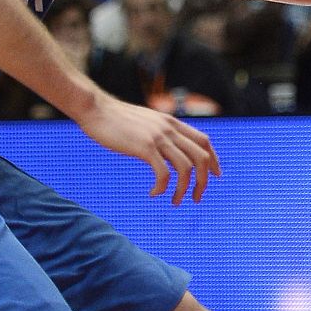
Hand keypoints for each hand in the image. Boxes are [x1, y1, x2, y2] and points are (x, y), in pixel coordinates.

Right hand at [77, 91, 219, 205]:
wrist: (95, 108)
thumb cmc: (115, 118)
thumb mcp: (146, 123)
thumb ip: (160, 134)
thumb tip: (167, 151)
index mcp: (172, 123)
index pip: (204, 141)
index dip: (214, 160)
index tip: (215, 175)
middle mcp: (170, 129)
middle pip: (202, 157)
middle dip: (204, 181)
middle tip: (196, 197)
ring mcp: (159, 138)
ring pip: (186, 168)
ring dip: (184, 189)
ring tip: (174, 201)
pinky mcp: (145, 147)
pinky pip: (163, 174)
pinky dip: (162, 188)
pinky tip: (153, 193)